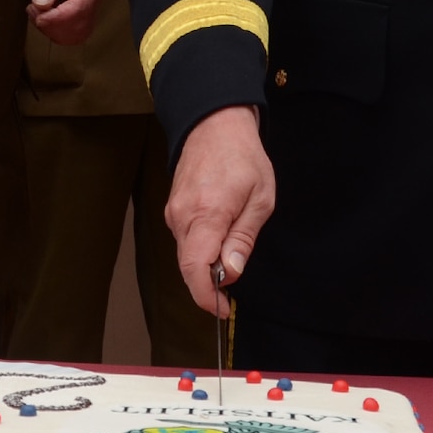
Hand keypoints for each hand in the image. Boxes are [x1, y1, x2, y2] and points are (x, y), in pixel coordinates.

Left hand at [26, 0, 104, 44]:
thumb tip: (42, 4)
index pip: (81, 6)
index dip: (58, 17)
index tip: (37, 14)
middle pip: (82, 26)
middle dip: (54, 25)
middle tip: (33, 9)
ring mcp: (91, 4)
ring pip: (78, 34)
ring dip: (54, 31)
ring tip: (36, 11)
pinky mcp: (81, 11)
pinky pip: (73, 31)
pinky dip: (56, 30)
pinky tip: (43, 15)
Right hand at [165, 105, 275, 316]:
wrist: (214, 123)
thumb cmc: (243, 157)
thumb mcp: (260, 199)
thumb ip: (243, 239)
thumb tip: (230, 273)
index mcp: (207, 214)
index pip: (195, 269)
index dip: (206, 296)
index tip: (222, 309)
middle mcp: (182, 216)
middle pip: (189, 266)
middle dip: (210, 283)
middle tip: (234, 283)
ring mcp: (173, 212)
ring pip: (187, 254)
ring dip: (206, 263)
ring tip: (232, 249)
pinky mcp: (172, 208)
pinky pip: (185, 239)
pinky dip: (200, 248)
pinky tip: (219, 236)